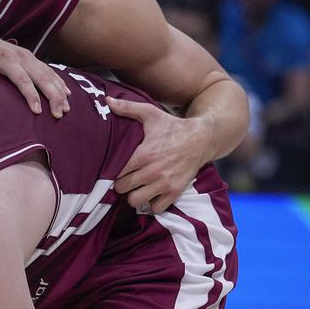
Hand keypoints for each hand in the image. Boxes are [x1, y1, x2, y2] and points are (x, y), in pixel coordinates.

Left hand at [0, 26, 69, 117]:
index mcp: (4, 58)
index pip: (21, 78)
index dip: (30, 94)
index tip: (37, 111)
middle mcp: (20, 55)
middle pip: (41, 76)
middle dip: (52, 95)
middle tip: (59, 114)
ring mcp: (28, 55)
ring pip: (49, 73)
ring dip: (59, 90)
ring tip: (66, 109)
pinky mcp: (31, 58)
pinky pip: (50, 70)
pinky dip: (59, 82)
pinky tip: (68, 95)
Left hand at [106, 96, 209, 212]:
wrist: (203, 138)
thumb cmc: (173, 126)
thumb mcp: (150, 113)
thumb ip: (127, 108)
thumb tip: (107, 100)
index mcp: (143, 154)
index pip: (116, 172)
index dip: (112, 171)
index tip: (114, 168)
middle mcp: (152, 171)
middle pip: (122, 188)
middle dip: (121, 183)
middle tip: (125, 177)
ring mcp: (164, 183)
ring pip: (135, 201)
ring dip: (134, 195)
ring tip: (136, 186)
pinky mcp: (175, 192)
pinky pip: (156, 208)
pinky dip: (152, 204)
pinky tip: (151, 193)